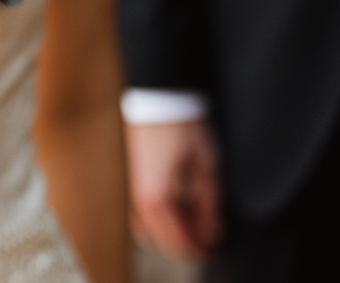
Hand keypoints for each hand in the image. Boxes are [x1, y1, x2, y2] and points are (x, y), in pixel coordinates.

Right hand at [125, 119, 223, 256]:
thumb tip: (213, 228)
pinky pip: (136, 212)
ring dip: (168, 232)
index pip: (179, 240)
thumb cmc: (179, 125)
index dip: (202, 247)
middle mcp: (136, 197)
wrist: (155, 95)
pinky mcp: (124, 177)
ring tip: (192, 223)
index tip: (218, 245)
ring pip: (145, 228)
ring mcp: (126, 187)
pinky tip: (171, 208)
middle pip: (160, 239)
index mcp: (157, 196)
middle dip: (186, 243)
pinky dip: (155, 219)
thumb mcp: (205, 164)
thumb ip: (209, 201)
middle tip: (208, 238)